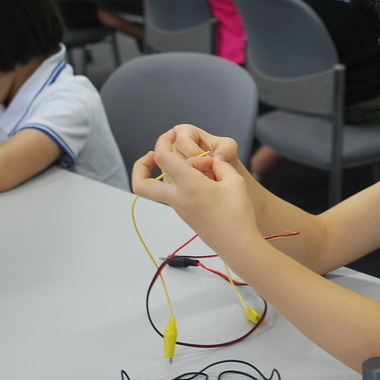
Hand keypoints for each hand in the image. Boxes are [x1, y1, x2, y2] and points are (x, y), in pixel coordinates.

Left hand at [132, 132, 259, 254]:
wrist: (237, 245)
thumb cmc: (238, 214)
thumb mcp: (235, 181)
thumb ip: (221, 165)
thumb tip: (214, 160)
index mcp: (189, 185)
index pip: (163, 157)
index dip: (163, 141)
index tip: (172, 135)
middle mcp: (178, 198)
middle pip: (141, 183)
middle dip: (140, 166)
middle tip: (153, 156)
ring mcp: (179, 208)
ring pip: (158, 189)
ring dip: (165, 173)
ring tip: (191, 166)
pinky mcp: (185, 215)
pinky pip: (173, 195)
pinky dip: (180, 183)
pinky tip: (202, 180)